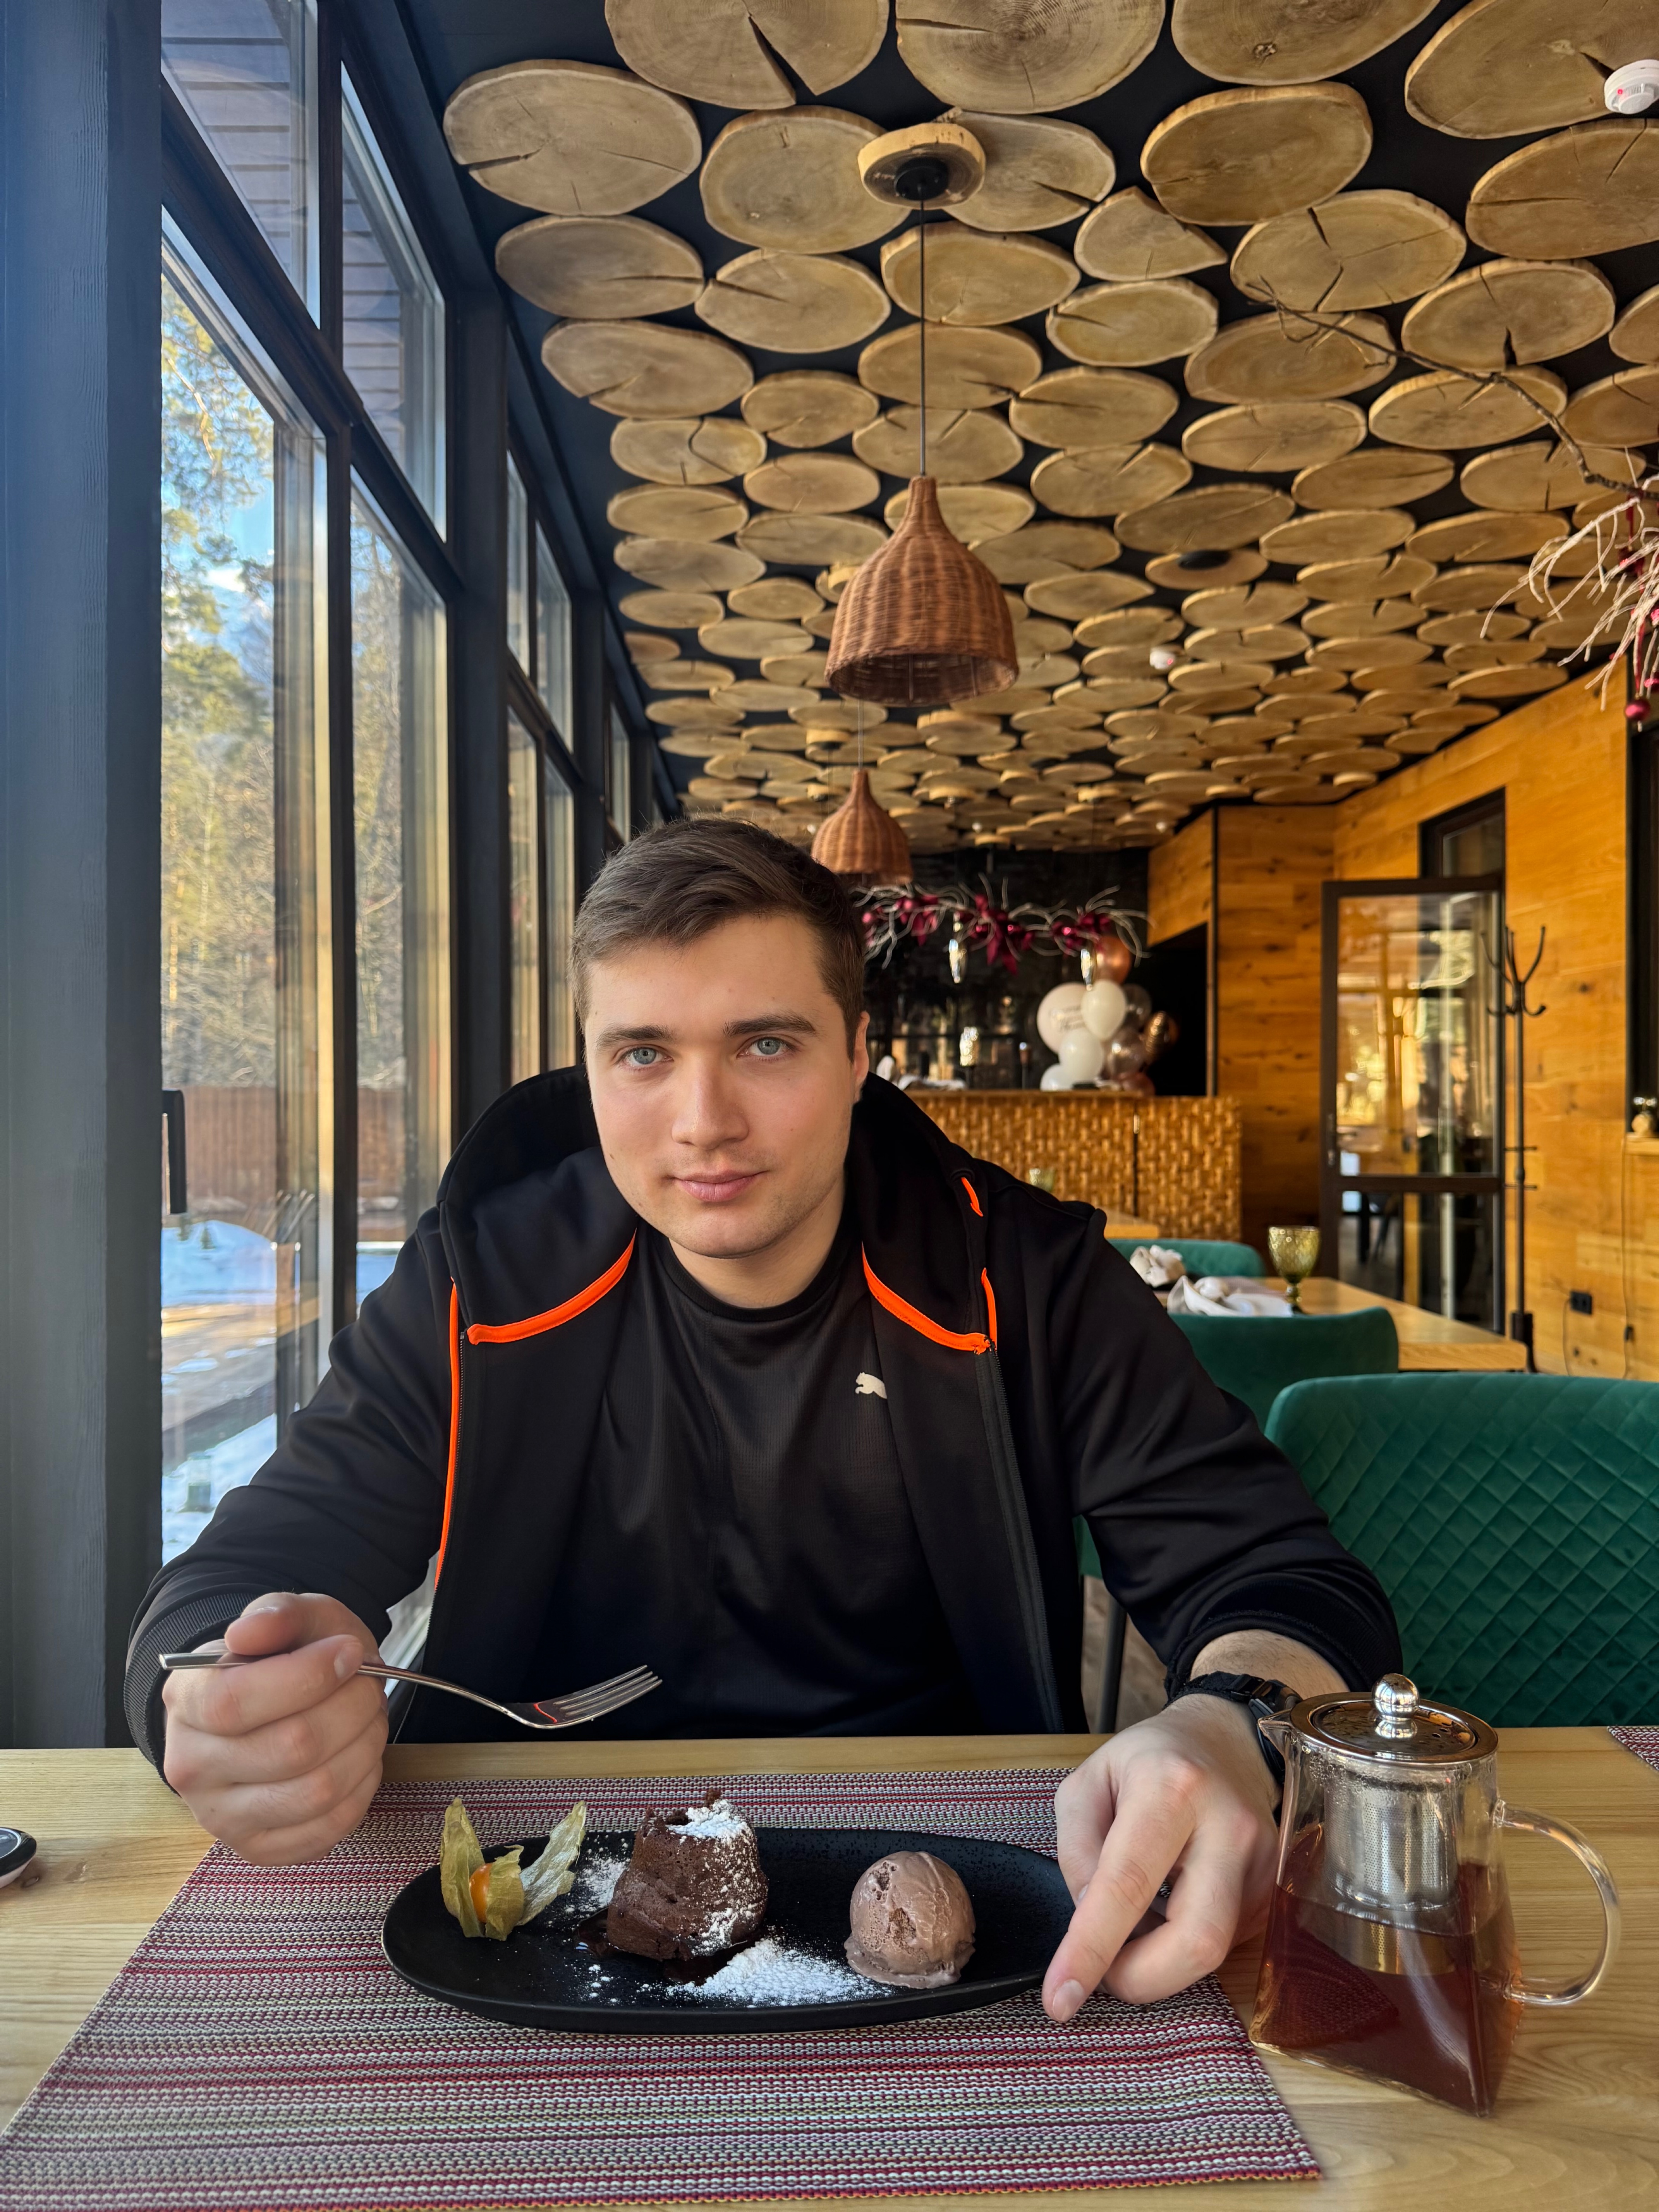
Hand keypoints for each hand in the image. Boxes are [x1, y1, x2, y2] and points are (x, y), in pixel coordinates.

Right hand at [161, 1591, 387, 1864]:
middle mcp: (191, 1766)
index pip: (236, 1702)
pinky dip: (363, 1786)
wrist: (277, 1708)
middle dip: (352, 1707)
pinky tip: (359, 1756)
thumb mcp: (288, 1618)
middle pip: (291, 1747)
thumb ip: (275, 1615)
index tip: (349, 1652)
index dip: (307, 1676)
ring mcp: (222, 1817)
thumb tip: (248, 1631)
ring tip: (369, 1718)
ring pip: (318, 1791)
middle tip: (369, 1684)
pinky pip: (330, 1827)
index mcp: (186, 1701)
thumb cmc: (285, 1660)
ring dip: (364, 1746)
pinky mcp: (260, 1848)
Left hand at [1042, 1696, 1279, 2018]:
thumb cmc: (1147, 1761)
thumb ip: (1076, 1851)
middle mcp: (1228, 1826)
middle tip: (1103, 1970)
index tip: (1060, 2000)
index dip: (1092, 1949)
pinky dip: (1183, 1944)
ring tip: (1135, 1925)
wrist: (1224, 1741)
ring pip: (1214, 1952)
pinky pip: (1226, 1943)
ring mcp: (1262, 1860)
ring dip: (1160, 1961)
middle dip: (1141, 1979)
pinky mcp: (1274, 1888)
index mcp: (1170, 1788)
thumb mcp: (1087, 1784)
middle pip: (1195, 1941)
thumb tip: (1089, 1918)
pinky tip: (1169, 1911)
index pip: (1128, 1885)